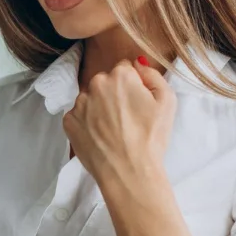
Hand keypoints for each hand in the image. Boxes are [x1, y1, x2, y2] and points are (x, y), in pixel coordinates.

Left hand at [64, 56, 175, 189]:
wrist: (129, 171)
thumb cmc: (151, 138)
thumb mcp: (167, 100)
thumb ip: (153, 75)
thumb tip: (138, 64)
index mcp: (120, 76)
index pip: (124, 69)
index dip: (133, 85)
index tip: (136, 102)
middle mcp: (95, 84)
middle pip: (105, 82)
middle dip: (114, 94)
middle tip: (126, 118)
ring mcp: (79, 103)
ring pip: (90, 99)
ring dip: (99, 108)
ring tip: (113, 130)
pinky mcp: (69, 122)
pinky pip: (78, 116)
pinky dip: (87, 123)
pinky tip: (100, 136)